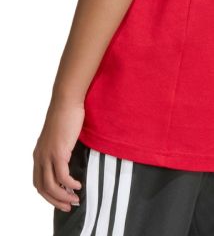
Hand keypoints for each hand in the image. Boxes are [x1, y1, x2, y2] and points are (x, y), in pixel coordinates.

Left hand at [32, 98, 84, 212]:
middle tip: (68, 207)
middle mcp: (40, 157)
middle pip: (43, 188)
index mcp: (39, 154)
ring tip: (75, 200)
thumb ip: (62, 149)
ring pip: (51, 186)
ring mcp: (48, 156)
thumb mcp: (61, 137)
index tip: (61, 200)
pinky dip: (69, 184)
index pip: (39, 182)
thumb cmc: (67, 115)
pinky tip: (78, 185)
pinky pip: (62, 176)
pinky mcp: (58, 153)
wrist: (66, 101)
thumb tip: (71, 160)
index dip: (49, 195)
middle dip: (55, 201)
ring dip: (62, 196)